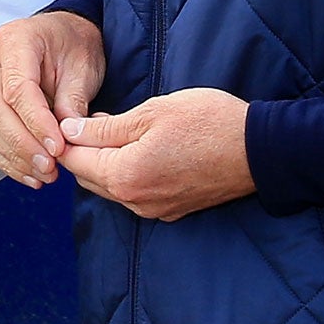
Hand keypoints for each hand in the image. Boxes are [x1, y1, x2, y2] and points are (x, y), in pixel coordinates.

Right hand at [0, 11, 105, 188]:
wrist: (63, 37)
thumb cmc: (74, 47)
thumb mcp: (84, 68)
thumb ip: (72, 102)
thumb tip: (66, 141)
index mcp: (15, 39)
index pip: (17, 88)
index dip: (36, 123)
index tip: (58, 148)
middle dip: (23, 145)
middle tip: (50, 168)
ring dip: (14, 157)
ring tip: (44, 175)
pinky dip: (5, 159)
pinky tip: (28, 174)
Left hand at [58, 89, 254, 220]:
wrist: (259, 150)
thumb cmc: (206, 122)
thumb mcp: (150, 113)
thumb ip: (105, 127)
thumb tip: (69, 131)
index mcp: (124, 175)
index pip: (73, 162)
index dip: (64, 138)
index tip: (66, 117)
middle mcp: (134, 201)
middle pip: (88, 179)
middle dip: (82, 152)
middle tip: (89, 120)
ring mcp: (154, 210)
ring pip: (110, 188)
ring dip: (104, 164)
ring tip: (113, 131)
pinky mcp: (171, 210)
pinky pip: (134, 194)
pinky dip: (126, 174)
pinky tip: (137, 150)